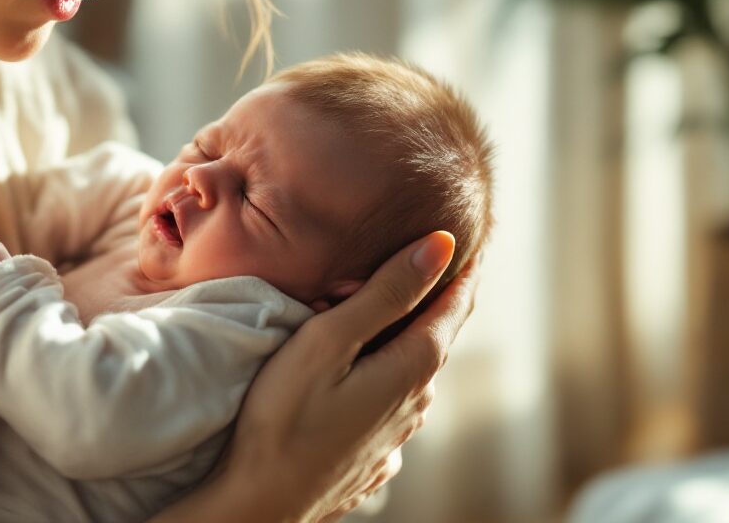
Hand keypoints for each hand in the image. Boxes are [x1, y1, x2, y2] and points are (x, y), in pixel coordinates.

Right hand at [153, 231, 477, 522]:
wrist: (262, 501)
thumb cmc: (283, 417)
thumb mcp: (328, 341)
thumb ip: (386, 293)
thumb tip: (442, 245)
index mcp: (413, 365)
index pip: (455, 301)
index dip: (462, 265)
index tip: (466, 233)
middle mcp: (418, 399)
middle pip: (436, 332)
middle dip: (428, 294)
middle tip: (415, 257)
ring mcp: (399, 431)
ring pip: (412, 366)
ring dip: (403, 333)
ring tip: (381, 304)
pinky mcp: (376, 451)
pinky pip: (391, 397)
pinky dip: (384, 369)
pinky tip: (359, 368)